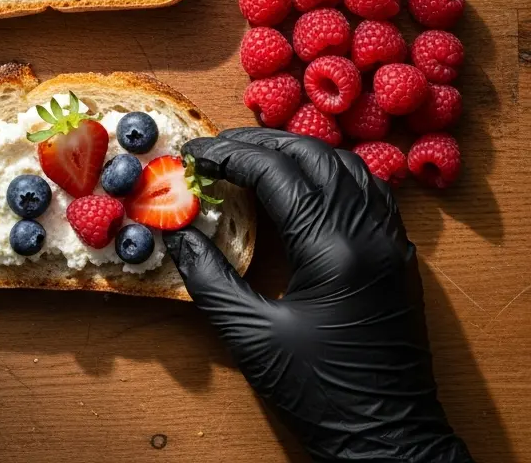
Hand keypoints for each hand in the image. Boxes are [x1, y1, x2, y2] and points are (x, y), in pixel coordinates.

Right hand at [164, 128, 471, 462]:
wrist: (388, 441)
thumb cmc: (319, 394)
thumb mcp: (252, 338)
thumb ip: (211, 278)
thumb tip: (178, 235)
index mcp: (332, 249)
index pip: (277, 173)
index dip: (231, 155)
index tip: (195, 152)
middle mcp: (368, 232)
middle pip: (313, 156)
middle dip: (261, 143)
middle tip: (218, 148)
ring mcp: (389, 240)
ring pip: (345, 165)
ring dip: (297, 151)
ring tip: (255, 155)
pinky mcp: (397, 254)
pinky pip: (367, 189)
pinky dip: (331, 170)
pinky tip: (305, 179)